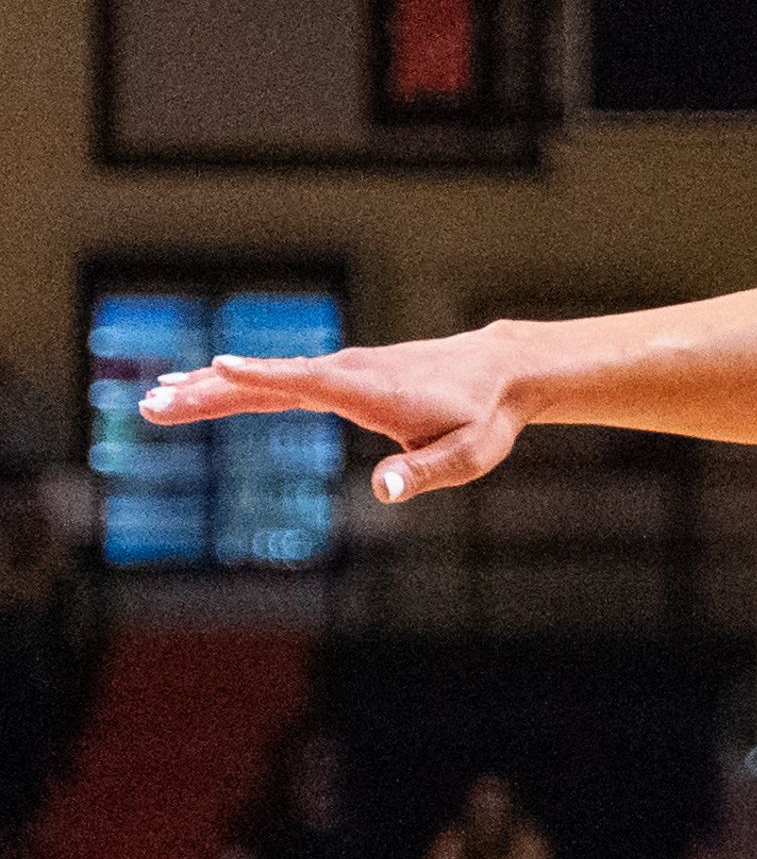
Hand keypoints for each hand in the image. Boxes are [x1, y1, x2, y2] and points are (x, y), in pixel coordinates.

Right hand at [139, 332, 528, 501]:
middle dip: (210, 393)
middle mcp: (348, 371)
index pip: (307, 383)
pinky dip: (239, 382)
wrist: (501, 372)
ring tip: (156, 398)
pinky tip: (207, 385)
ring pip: (267, 378)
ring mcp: (341, 368)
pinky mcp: (340, 373)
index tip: (215, 369)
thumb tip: (383, 490)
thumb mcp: (469, 456)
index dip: (263, 378)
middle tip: (152, 404)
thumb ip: (425, 473)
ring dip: (211, 386)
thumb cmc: (485, 418)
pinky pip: (280, 378)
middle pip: (268, 382)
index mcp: (372, 391)